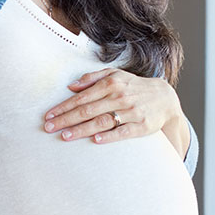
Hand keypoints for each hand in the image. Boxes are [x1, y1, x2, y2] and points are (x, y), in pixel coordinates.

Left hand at [42, 68, 185, 150]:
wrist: (164, 98)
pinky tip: (96, 140)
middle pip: (88, 110)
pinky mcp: (142, 125)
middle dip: (66, 119)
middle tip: (49, 127)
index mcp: (111, 84)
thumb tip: (71, 86)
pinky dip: (110, 136)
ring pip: (102, 121)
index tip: (49, 115)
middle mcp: (120, 96)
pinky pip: (123, 131)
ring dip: (82, 129)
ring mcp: (131, 111)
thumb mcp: (115, 75)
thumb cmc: (134, 87)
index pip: (82, 97)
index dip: (64, 107)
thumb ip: (93, 78)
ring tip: (65, 136)